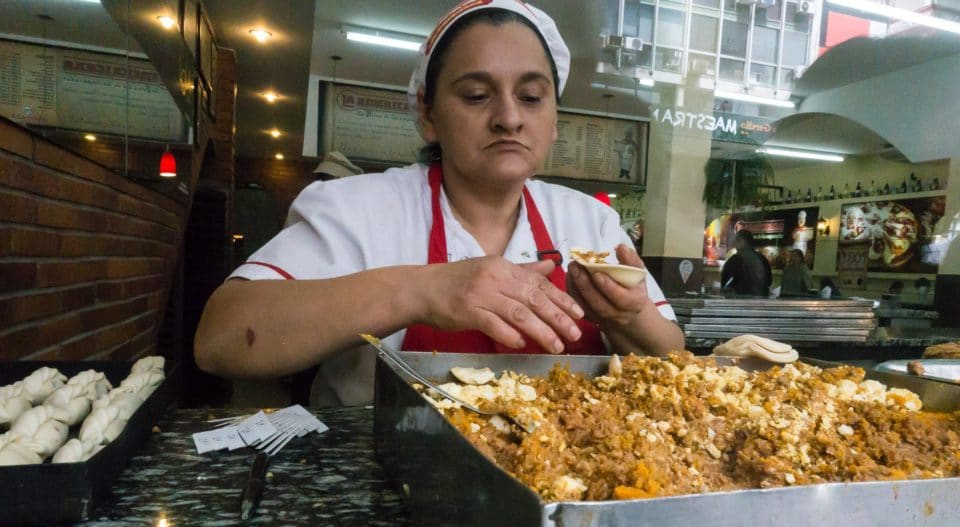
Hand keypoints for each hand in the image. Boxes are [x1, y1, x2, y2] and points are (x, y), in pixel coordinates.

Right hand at [419, 256, 584, 352]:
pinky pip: (493, 324)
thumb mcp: (492, 269)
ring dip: (540, 331)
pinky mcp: (467, 311)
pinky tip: (522, 344)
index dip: (561, 299)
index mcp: (503, 266)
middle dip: (558, 318)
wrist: (422, 289)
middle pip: (533, 298)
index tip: (579, 314)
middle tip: (575, 335)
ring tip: (556, 346)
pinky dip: (509, 334)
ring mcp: (480, 294)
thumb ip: (523, 271)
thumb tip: (552, 267)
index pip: (539, 283)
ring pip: (518, 313)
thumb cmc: (458, 282)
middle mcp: (494, 278)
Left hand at [567, 244, 649, 327]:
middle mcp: (618, 314)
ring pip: (585, 306)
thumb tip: (620, 247)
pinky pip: (578, 306)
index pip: (621, 298)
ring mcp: (602, 318)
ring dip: (576, 286)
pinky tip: (570, 276)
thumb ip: (631, 260)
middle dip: (585, 284)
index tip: (596, 272)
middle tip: (577, 265)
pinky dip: (571, 291)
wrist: (628, 310)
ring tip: (572, 267)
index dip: (608, 286)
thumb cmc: (633, 287)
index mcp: (634, 303)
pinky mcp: (589, 317)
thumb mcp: (637, 273)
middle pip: (599, 304)